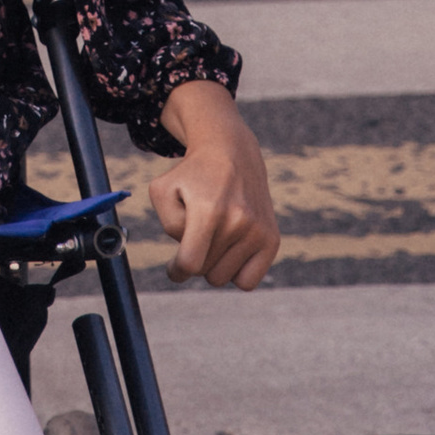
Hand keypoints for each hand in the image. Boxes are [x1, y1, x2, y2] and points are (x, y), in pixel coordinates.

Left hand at [148, 83, 280, 292]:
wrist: (231, 153)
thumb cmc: (191, 176)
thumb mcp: (163, 191)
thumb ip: (170, 226)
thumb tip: (192, 261)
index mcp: (208, 209)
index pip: (190, 263)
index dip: (176, 271)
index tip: (174, 268)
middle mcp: (238, 221)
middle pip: (205, 271)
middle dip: (194, 258)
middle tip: (197, 233)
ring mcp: (258, 230)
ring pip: (223, 278)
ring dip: (213, 263)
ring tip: (214, 235)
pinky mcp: (272, 238)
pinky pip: (247, 282)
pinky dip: (235, 273)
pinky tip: (229, 250)